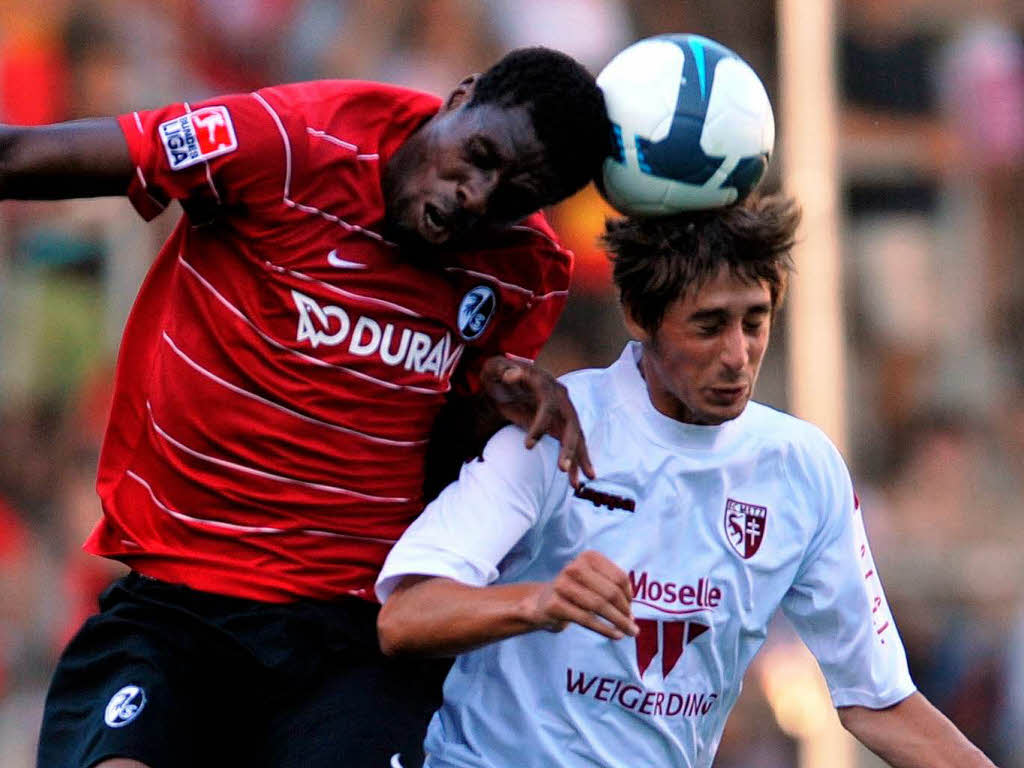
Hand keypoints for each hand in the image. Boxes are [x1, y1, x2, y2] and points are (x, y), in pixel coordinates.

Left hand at [480, 355, 595, 487]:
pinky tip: (578, 481)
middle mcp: (560, 397)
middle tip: (562, 469)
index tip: (528, 445)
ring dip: (578, 460)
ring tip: (576, 483)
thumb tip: (511, 374)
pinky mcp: (560, 425)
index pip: (549, 405)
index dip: (541, 425)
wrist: (505, 381)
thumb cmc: (499, 375)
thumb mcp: (495, 369)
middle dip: (569, 447)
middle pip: (571, 423)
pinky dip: (576, 461)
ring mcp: (563, 412)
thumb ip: (503, 370)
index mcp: (545, 383)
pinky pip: (572, 444)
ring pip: (576, 437)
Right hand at [526, 550, 637, 639]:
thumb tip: (631, 613)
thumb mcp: (595, 583)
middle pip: (611, 592)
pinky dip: (605, 629)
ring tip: (629, 632)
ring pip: (600, 606)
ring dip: (619, 622)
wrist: (541, 602)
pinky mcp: (555, 604)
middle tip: (633, 626)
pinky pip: (587, 619)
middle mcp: (574, 567)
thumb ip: (613, 591)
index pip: (619, 578)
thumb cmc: (576, 592)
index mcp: (588, 557)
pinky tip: (616, 635)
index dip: (629, 596)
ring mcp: (562, 584)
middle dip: (625, 612)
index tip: (631, 610)